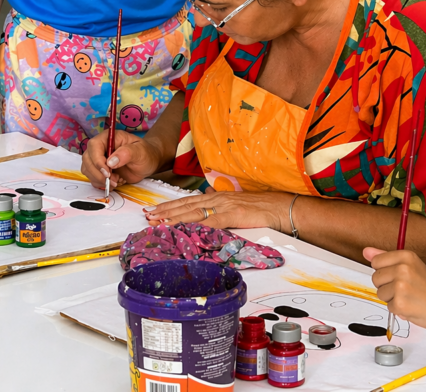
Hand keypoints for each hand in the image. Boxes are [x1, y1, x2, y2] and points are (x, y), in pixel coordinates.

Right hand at [81, 131, 163, 189]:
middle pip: (88, 159)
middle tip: (114, 181)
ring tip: (117, 181)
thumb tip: (110, 161)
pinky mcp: (99, 170)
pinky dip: (102, 184)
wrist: (147, 163)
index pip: (94, 146)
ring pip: (88, 170)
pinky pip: (93, 178)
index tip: (108, 172)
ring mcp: (98, 159)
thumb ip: (127, 153)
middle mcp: (100, 147)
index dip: (97, 160)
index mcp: (109, 137)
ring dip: (100, 180)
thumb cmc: (145, 153)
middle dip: (98, 173)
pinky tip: (115, 183)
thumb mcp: (140, 151)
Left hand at [145, 190, 294, 230]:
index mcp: (216, 197)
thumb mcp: (235, 203)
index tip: (154, 210)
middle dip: (165, 211)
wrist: (278, 207)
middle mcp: (216, 199)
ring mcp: (223, 206)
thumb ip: (219, 201)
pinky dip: (195, 225)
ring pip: (193, 212)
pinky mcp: (232, 215)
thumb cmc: (259, 208)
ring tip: (158, 221)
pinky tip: (185, 228)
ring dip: (174, 217)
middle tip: (147, 216)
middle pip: (185, 205)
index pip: (188, 201)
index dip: (170, 206)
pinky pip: (210, 222)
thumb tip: (207, 196)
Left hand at [364, 248, 425, 330]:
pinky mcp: (400, 304)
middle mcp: (402, 268)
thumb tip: (365, 251)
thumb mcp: (411, 266)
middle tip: (407, 288)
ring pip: (380, 293)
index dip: (385, 271)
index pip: (376, 261)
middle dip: (387, 286)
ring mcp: (400, 286)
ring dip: (392, 299)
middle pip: (375, 278)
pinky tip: (412, 306)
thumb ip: (386, 257)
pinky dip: (398, 310)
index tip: (400, 275)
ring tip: (410, 297)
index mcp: (406, 256)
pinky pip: (388, 307)